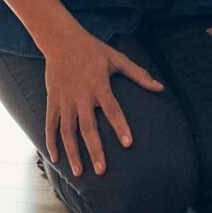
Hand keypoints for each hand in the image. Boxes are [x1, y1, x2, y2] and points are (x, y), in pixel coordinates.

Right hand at [38, 26, 163, 177]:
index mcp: (99, 86)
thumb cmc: (92, 50)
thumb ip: (139, 74)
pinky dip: (51, 142)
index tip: (128, 144)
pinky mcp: (53, 101)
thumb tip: (161, 87)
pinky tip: (55, 159)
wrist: (60, 39)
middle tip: (102, 171)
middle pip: (88, 128)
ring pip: (67, 131)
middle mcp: (81, 96)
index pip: (112, 110)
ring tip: (79, 173)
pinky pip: (50, 125)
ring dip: (72, 153)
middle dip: (95, 150)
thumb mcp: (117, 58)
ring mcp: (65, 100)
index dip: (120, 126)